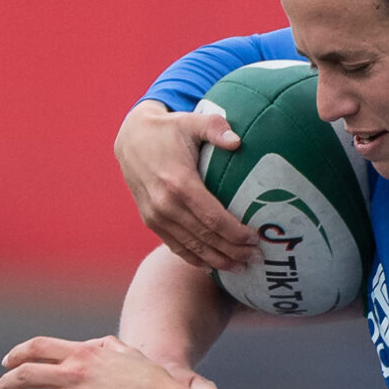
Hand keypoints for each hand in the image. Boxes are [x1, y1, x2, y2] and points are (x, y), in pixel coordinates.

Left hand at [0, 335, 198, 388]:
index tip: (7, 362)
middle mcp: (75, 374)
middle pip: (24, 374)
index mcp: (84, 353)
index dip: (17, 354)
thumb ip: (107, 346)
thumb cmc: (154, 383)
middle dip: (6, 384)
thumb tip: (93, 343)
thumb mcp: (130, 354)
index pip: (38, 347)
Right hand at [115, 100, 259, 270]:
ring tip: (241, 268)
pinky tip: (213, 267)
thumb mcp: (192, 121)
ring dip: (217, 261)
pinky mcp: (150, 221)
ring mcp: (155, 216)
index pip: (213, 217)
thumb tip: (237, 140)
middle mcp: (165, 205)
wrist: (130, 139)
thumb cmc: (168, 130)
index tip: (255, 239)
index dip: (235, 232)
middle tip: (257, 258)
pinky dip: (194, 259)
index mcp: (179, 183)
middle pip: (205, 237)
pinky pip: (175, 246)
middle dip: (233, 251)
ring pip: (191, 247)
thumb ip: (215, 128)